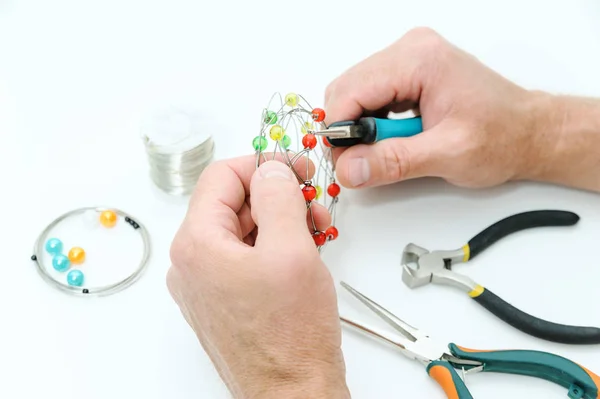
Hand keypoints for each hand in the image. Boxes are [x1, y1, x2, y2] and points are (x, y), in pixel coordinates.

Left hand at [167, 156, 349, 397]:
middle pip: (232, 203)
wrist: (293, 393)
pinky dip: (273, 246)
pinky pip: (244, 256)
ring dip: (280, 221)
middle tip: (313, 203)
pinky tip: (302, 252)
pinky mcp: (223, 299)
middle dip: (277, 197)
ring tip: (315, 232)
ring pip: (242, 230)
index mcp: (197, 244)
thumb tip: (271, 170)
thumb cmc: (290, 336)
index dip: (263, 166)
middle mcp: (192, 263)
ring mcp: (206, 284)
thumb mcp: (290, 249)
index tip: (296, 169)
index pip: (222, 177)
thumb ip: (278, 197)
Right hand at [324, 27, 553, 188]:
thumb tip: (350, 169)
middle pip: (346, 90)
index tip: (346, 163)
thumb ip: (394, 162)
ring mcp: (408, 59)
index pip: (350, 91)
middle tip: (364, 163)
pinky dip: (371, 122)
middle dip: (348, 131)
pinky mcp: (408, 73)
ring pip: (354, 94)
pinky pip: (369, 95)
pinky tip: (393, 138)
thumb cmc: (502, 136)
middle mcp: (411, 51)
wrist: (529, 132)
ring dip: (360, 128)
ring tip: (389, 150)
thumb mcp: (448, 154)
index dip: (339, 131)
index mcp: (419, 60)